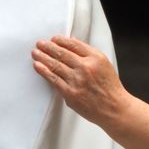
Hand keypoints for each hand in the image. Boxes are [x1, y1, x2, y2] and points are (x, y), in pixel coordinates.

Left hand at [32, 35, 148, 148]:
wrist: (113, 109)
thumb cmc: (109, 88)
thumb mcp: (104, 65)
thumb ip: (89, 54)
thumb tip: (72, 44)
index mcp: (95, 58)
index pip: (74, 45)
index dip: (61, 41)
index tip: (53, 39)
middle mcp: (85, 67)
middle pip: (62, 53)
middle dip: (48, 47)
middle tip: (40, 43)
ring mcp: (77, 81)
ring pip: (55, 65)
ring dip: (42, 57)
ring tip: (35, 53)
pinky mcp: (70, 93)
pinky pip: (53, 80)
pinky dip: (44, 71)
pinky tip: (37, 66)